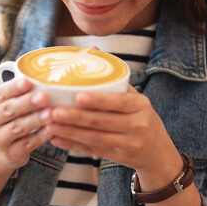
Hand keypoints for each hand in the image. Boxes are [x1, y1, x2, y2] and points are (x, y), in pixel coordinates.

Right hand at [0, 78, 52, 169]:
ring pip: (17, 127)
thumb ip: (20, 93)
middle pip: (9, 110)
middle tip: (43, 97)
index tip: (28, 81)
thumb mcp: (8, 105)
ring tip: (50, 113)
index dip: (14, 87)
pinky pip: (27, 143)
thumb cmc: (10, 120)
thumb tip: (45, 77)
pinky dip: (40, 136)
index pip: (1, 93)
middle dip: (27, 103)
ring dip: (35, 120)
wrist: (0, 151)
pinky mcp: (10, 153)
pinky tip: (51, 129)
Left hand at [47, 85, 181, 178]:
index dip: (98, 100)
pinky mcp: (118, 156)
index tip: (77, 96)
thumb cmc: (139, 115)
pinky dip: (73, 145)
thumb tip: (93, 49)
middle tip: (53, 112)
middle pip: (103, 121)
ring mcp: (128, 143)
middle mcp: (137, 125)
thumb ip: (113, 77)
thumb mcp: (134, 96)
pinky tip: (56, 139)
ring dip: (70, 132)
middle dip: (76, 117)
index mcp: (140, 105)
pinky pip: (92, 150)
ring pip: (95, 138)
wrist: (157, 150)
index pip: (119, 101)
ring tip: (49, 125)